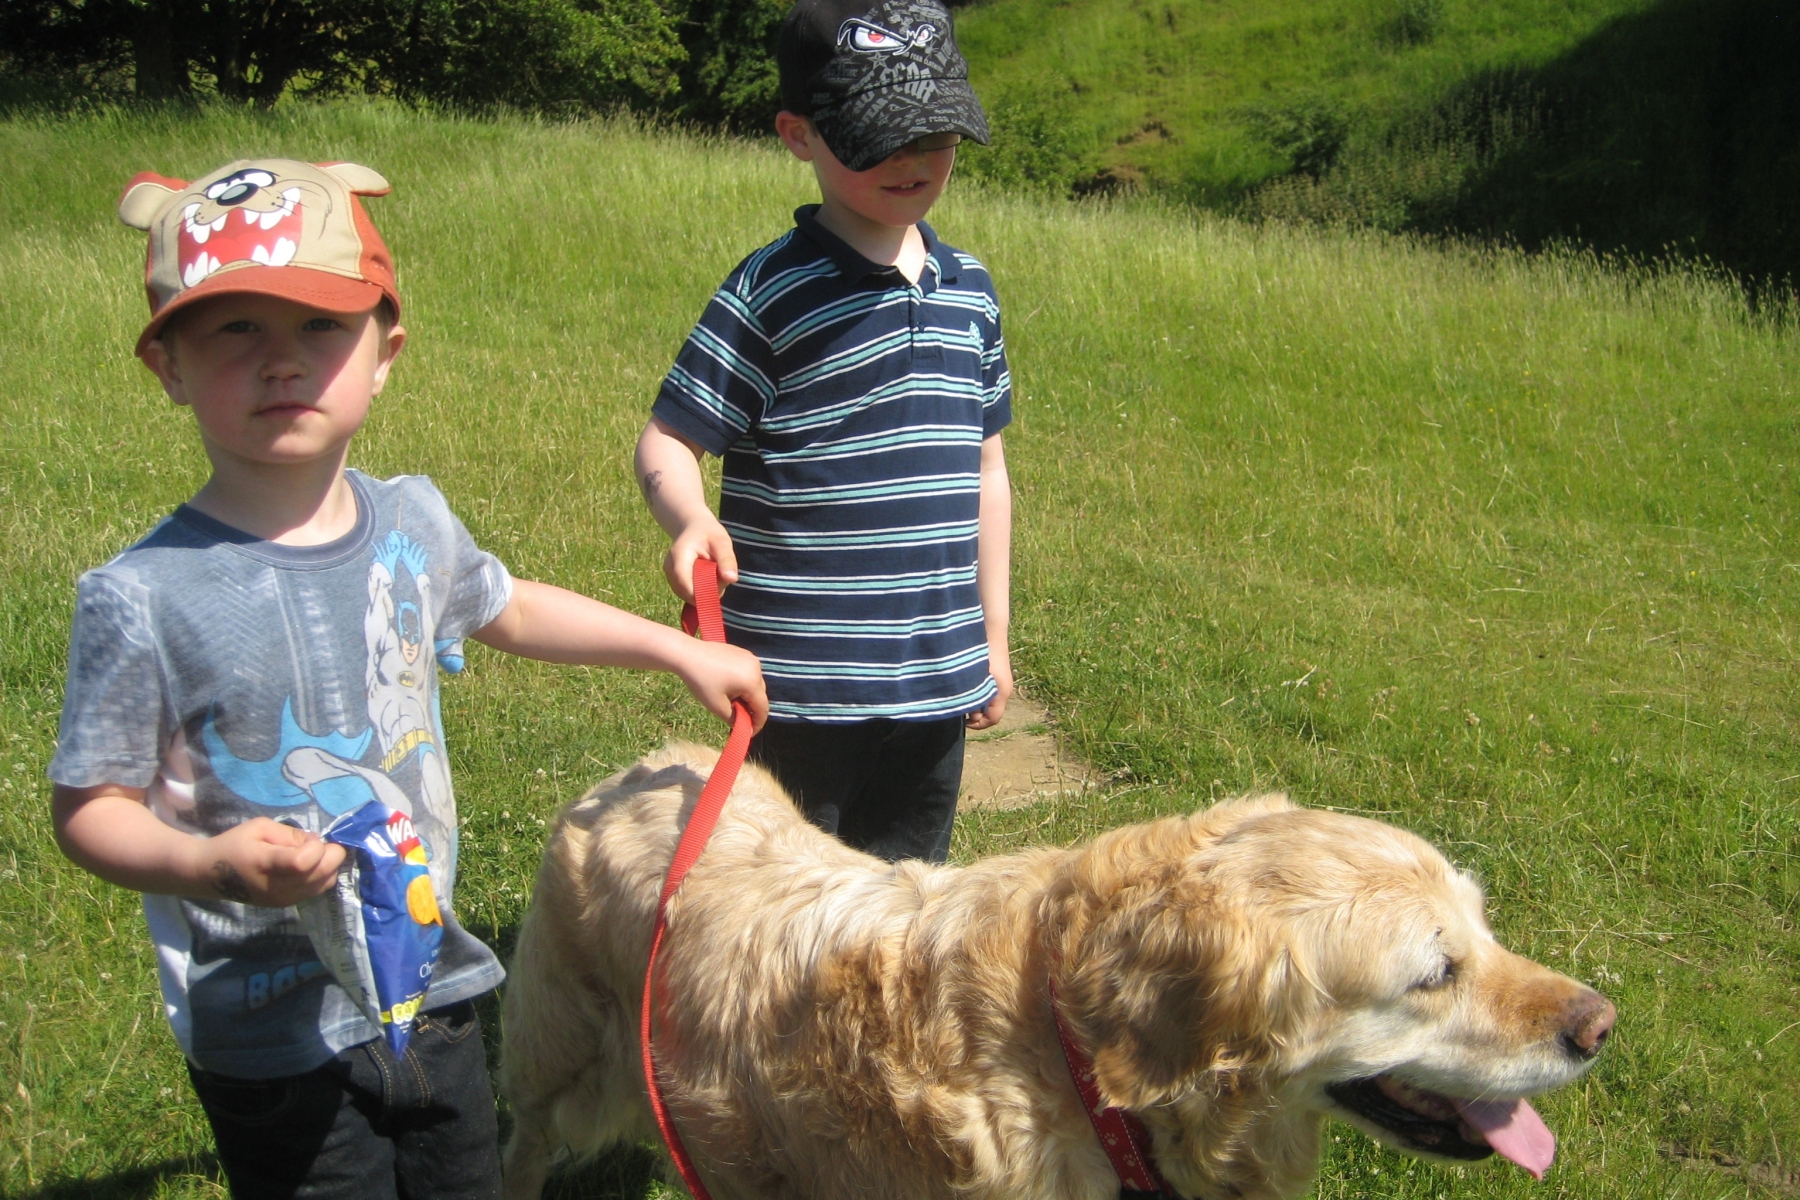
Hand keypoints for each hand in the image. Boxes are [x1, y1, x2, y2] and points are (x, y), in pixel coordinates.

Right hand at [191, 817, 346, 906]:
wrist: (209, 875)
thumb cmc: (234, 845)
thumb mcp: (259, 827)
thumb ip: (291, 834)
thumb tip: (317, 843)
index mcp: (265, 864)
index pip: (304, 862)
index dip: (316, 847)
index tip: (307, 839)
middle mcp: (277, 888)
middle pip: (323, 874)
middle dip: (331, 854)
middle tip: (318, 845)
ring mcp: (283, 900)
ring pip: (326, 883)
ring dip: (328, 866)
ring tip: (312, 855)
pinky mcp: (286, 905)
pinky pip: (317, 890)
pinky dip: (321, 876)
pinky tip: (308, 867)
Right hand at [663, 518, 737, 602]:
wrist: (694, 528)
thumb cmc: (709, 534)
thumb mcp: (722, 542)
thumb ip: (727, 559)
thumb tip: (732, 579)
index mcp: (679, 556)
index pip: (685, 584)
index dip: (702, 594)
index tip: (720, 590)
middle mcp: (669, 568)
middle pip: (687, 593)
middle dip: (707, 592)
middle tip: (720, 576)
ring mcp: (669, 576)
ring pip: (688, 596)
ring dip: (704, 592)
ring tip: (713, 574)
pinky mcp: (673, 581)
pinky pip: (688, 594)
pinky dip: (700, 591)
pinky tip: (706, 578)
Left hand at [676, 640, 768, 732]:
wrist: (687, 654)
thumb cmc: (700, 681)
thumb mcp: (716, 706)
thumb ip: (734, 719)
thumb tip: (742, 724)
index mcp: (752, 682)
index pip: (763, 708)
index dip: (757, 724)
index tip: (748, 733)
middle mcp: (756, 668)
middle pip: (760, 695)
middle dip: (750, 709)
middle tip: (736, 718)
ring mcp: (750, 658)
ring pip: (755, 684)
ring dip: (746, 695)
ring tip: (729, 700)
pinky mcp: (743, 653)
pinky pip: (749, 673)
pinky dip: (743, 683)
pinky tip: (727, 686)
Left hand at [966, 654, 1013, 731]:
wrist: (990, 630)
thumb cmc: (981, 653)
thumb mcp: (975, 680)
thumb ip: (972, 698)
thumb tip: (968, 713)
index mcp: (1002, 693)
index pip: (993, 719)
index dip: (978, 724)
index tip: (964, 719)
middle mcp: (1005, 690)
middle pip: (992, 712)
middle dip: (976, 713)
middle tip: (961, 705)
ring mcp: (1003, 682)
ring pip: (990, 701)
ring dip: (977, 702)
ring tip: (963, 694)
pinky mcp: (998, 676)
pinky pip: (990, 691)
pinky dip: (979, 693)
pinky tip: (968, 684)